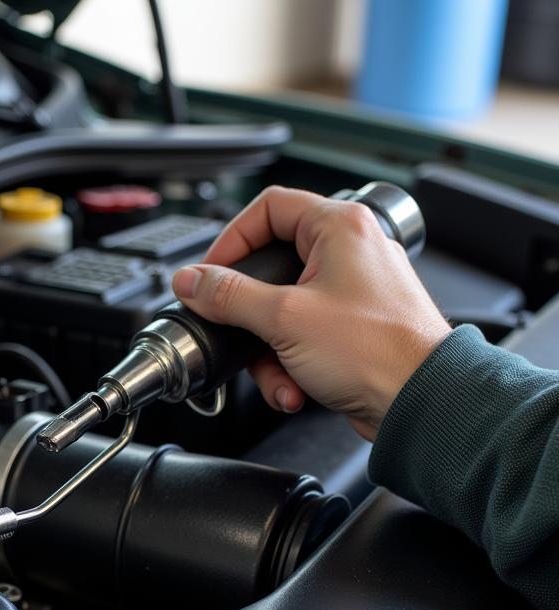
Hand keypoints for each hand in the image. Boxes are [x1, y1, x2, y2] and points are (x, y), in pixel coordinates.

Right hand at [172, 186, 451, 439]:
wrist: (419, 400)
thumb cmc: (376, 351)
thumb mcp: (284, 318)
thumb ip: (228, 296)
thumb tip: (192, 280)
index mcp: (340, 227)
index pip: (269, 208)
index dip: (231, 239)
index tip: (210, 274)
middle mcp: (350, 252)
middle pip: (270, 269)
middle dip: (249, 317)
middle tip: (235, 331)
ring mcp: (352, 291)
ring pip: (282, 312)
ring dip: (269, 352)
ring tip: (278, 375)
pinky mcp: (352, 328)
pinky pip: (303, 338)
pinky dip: (291, 365)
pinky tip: (296, 387)